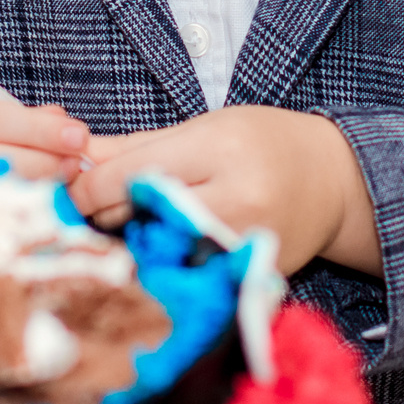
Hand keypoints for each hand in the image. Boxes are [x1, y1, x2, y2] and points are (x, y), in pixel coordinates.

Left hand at [69, 107, 380, 274]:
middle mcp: (234, 200)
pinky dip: (165, 262)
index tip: (71, 190)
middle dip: (107, 213)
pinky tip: (162, 248)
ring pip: (157, 251)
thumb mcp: (203, 128)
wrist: (331, 183)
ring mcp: (242, 245)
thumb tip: (72, 158)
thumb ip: (134, 146)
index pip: (131, 177)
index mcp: (220, 151)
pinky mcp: (247, 275)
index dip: (88, 186)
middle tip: (93, 208)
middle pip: (138, 217)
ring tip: (134, 225)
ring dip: (134, 240)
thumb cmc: (263, 142)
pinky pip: (186, 273)